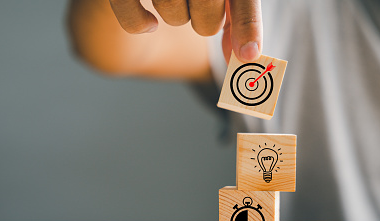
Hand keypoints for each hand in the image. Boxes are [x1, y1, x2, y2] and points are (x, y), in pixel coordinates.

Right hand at [108, 0, 261, 63]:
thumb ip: (236, 19)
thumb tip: (246, 54)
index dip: (246, 25)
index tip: (247, 55)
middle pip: (206, 2)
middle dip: (207, 22)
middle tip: (201, 17)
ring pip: (171, 8)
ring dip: (175, 18)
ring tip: (174, 3)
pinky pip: (132, 15)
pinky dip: (139, 23)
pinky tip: (149, 22)